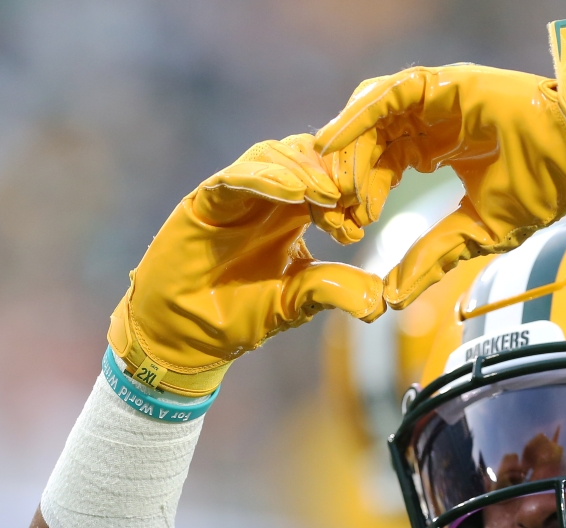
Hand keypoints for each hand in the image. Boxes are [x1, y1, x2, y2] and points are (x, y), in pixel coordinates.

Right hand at [108, 135, 385, 397]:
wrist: (187, 333)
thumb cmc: (239, 314)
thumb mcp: (296, 303)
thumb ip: (332, 290)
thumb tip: (378, 301)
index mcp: (292, 214)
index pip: (327, 180)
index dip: (350, 190)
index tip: (366, 216)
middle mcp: (265, 196)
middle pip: (303, 156)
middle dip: (330, 171)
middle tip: (351, 194)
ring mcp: (234, 195)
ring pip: (271, 157)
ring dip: (302, 171)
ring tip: (326, 193)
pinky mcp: (205, 202)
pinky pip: (235, 178)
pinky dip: (265, 179)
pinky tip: (293, 193)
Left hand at [314, 19, 565, 307]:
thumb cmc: (542, 191)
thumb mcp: (476, 233)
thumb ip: (434, 257)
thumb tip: (394, 298)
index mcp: (434, 149)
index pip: (382, 166)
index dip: (361, 194)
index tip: (349, 226)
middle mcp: (429, 120)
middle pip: (369, 139)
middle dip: (346, 171)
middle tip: (330, 204)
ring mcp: (436, 99)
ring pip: (372, 114)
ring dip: (346, 144)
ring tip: (326, 173)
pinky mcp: (445, 84)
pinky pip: (390, 94)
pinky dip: (359, 115)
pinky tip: (335, 139)